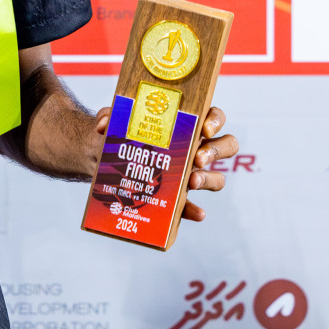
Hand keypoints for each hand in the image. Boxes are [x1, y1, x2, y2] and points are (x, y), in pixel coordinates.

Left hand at [92, 105, 237, 222]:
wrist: (102, 158)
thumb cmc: (117, 133)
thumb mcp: (112, 119)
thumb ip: (109, 115)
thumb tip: (104, 125)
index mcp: (186, 124)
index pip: (214, 116)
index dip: (216, 120)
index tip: (204, 128)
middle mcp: (195, 148)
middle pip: (226, 145)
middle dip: (215, 151)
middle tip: (197, 158)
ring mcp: (190, 173)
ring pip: (217, 177)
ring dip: (209, 179)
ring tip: (191, 182)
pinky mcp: (178, 198)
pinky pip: (194, 206)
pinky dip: (195, 210)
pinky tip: (195, 213)